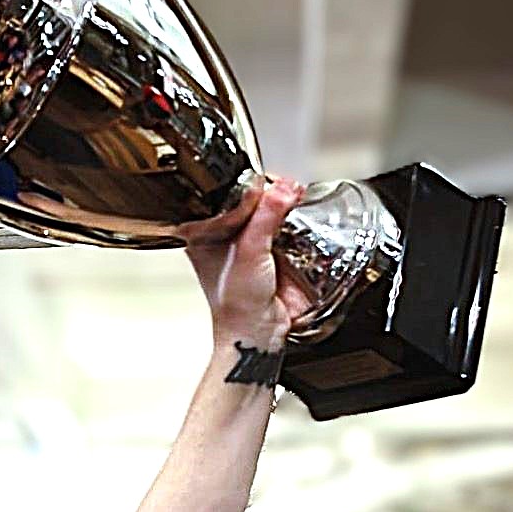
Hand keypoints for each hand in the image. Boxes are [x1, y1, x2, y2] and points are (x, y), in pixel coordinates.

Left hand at [186, 176, 311, 351]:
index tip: (261, 178)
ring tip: (294, 195)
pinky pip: (293, 227)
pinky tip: (303, 209)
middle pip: (252, 200)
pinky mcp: (281, 252)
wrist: (258, 333)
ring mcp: (257, 244)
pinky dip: (301, 218)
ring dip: (287, 202)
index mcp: (209, 235)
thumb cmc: (236, 304)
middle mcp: (231, 237)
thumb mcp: (247, 253)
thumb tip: (280, 190)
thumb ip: (263, 219)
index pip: (224, 197)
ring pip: (273, 211)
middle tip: (283, 185)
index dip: (244, 184)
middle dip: (270, 190)